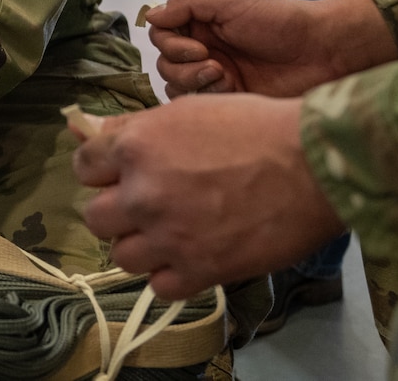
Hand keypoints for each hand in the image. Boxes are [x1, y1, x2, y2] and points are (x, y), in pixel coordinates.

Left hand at [73, 94, 346, 298]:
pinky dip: (171, 275)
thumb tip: (90, 133)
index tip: (123, 174)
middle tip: (149, 205)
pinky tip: (191, 256)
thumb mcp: (186, 110)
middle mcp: (142, 193)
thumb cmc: (256, 126)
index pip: (84, 168)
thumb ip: (135, 128)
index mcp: (135, 146)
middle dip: (119, 211)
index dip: (103, 171)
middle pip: (96, 217)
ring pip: (122, 256)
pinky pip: (159, 286)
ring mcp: (168, 236)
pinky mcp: (199, 270)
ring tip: (171, 233)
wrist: (314, 164)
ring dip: (142, 246)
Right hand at [148, 0, 397, 97]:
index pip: (162, 33)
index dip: (171, 42)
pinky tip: (232, 89)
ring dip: (193, 82)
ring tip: (225, 76)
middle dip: (183, 65)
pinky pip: (198, 105)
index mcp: (203, 21)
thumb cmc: (279, 19)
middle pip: (164, 62)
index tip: (199, 46)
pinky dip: (207, 97)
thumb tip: (150, 15)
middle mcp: (205, 47)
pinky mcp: (229, 99)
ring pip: (176, 86)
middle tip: (215, 64)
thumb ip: (187, 3)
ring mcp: (216, 75)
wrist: (322, 52)